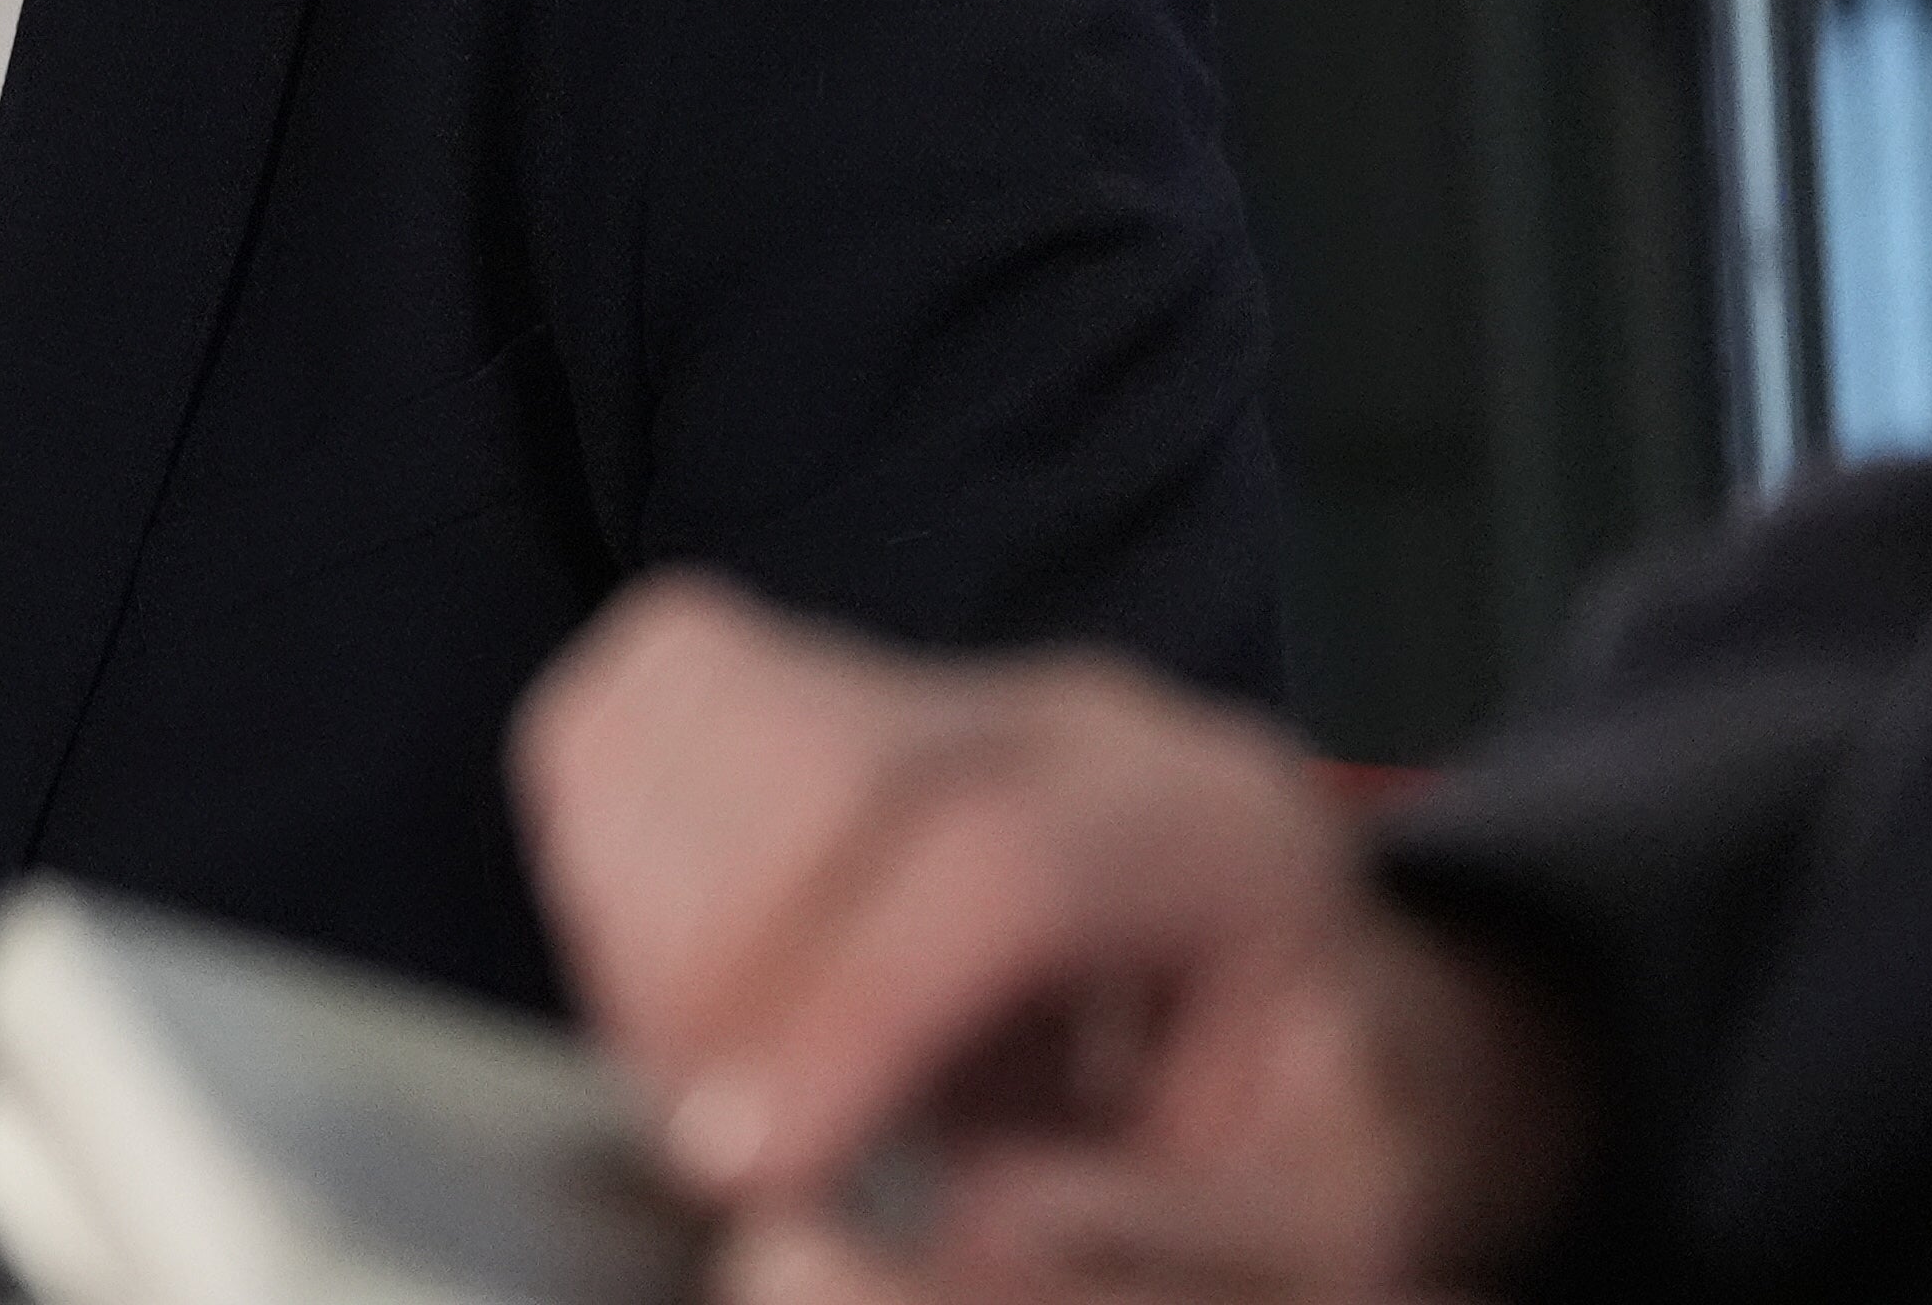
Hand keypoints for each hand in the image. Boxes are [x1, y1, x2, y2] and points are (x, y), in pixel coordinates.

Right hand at [511, 577, 1576, 1302]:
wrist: (1318, 1054)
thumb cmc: (1308, 1159)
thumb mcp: (1291, 1253)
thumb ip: (1100, 1255)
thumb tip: (819, 1253)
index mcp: (1230, 839)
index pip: (1003, 863)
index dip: (847, 1009)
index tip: (744, 1171)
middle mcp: (1076, 722)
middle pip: (835, 758)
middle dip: (721, 975)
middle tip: (723, 1158)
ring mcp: (937, 685)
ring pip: (707, 698)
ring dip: (650, 910)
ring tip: (728, 1075)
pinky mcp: (819, 688)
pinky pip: (647, 704)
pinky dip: (613, 845)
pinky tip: (685, 986)